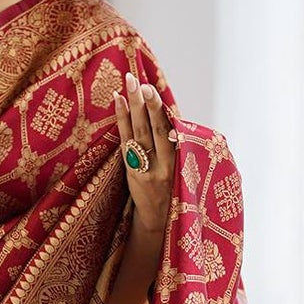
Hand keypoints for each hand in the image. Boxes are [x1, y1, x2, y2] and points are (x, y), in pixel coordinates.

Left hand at [112, 68, 174, 232]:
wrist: (159, 221)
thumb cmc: (176, 191)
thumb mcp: (184, 172)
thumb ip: (178, 147)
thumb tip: (170, 117)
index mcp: (179, 165)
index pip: (168, 132)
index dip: (160, 111)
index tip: (153, 90)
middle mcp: (161, 166)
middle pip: (152, 130)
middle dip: (145, 104)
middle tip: (138, 81)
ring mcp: (144, 170)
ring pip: (138, 134)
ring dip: (132, 106)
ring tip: (128, 83)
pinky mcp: (132, 173)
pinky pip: (125, 143)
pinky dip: (122, 121)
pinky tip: (118, 101)